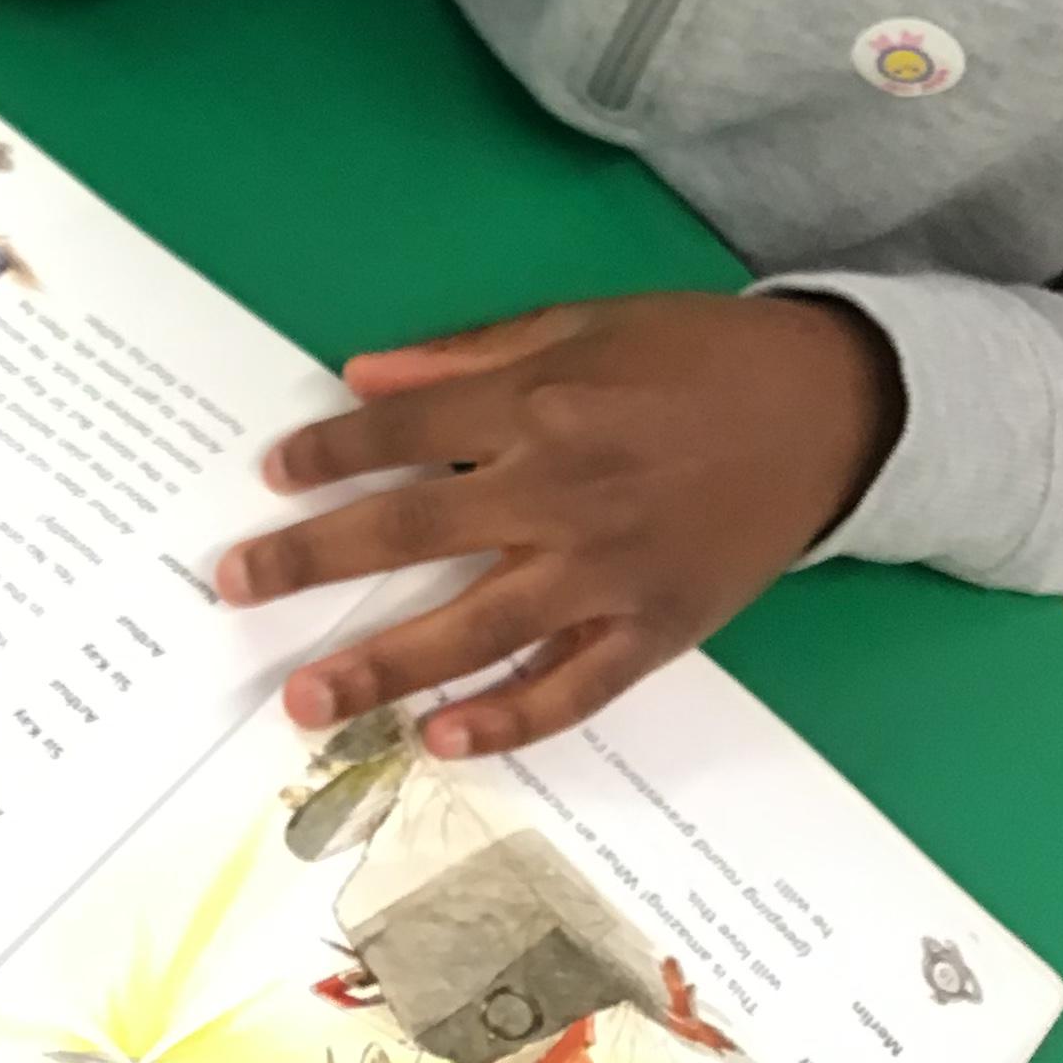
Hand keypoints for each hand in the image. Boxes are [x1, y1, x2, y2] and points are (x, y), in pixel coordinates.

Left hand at [214, 294, 902, 754]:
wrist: (827, 409)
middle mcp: (561, 489)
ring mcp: (607, 570)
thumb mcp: (582, 323)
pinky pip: (571, 688)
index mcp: (541, 401)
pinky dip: (507, 719)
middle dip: (315, 559)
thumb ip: (469, 356)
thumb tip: (363, 377)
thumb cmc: (695, 355)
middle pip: (415, 527)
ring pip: (475, 628)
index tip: (271, 476)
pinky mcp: (655, 628)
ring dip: (384, 665)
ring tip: (308, 699)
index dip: (331, 452)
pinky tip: (441, 739)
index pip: (407, 430)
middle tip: (235, 586)